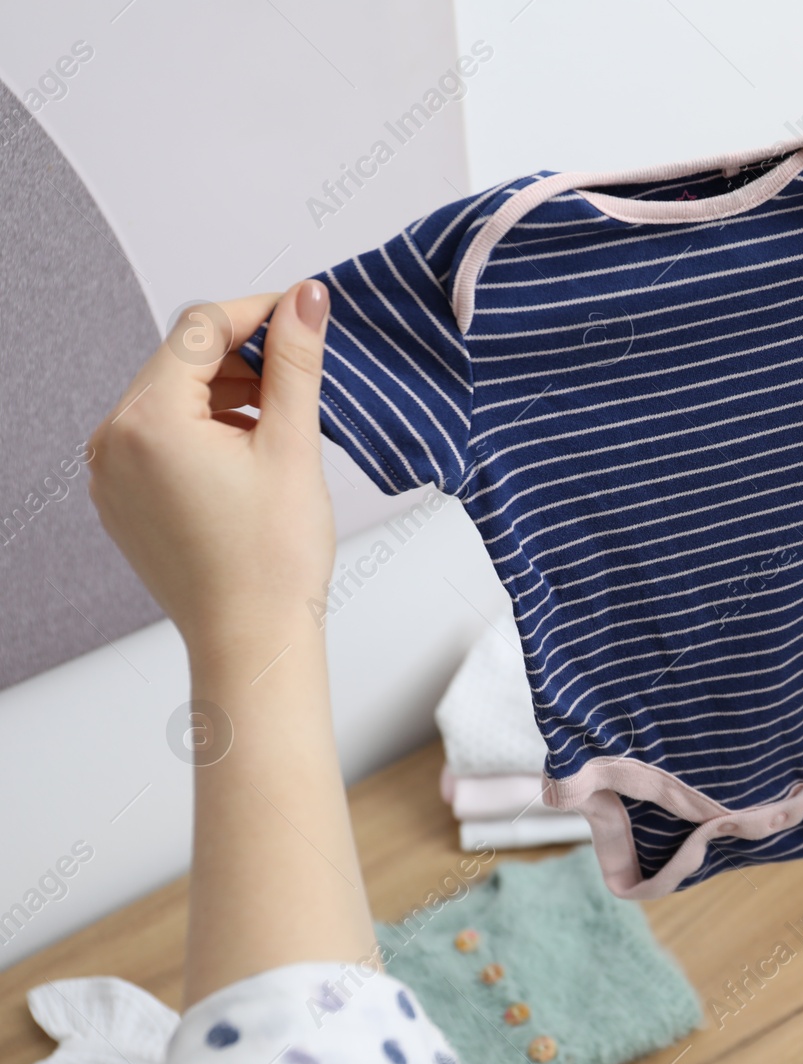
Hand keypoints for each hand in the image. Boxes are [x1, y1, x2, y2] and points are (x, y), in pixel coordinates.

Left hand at [88, 281, 332, 661]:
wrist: (252, 639)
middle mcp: (112, 442)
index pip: (200, 328)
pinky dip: (204, 427)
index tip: (304, 312)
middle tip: (303, 366)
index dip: (258, 311)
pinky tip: (251, 447)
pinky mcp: (121, 498)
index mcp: (148, 422)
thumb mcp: (293, 445)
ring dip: (226, 391)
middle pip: (180, 360)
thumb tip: (305, 299)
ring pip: (170, 398)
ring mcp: (110, 473)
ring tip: (282, 416)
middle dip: (243, 354)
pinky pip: (159, 437)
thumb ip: (295, 363)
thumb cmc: (273, 560)